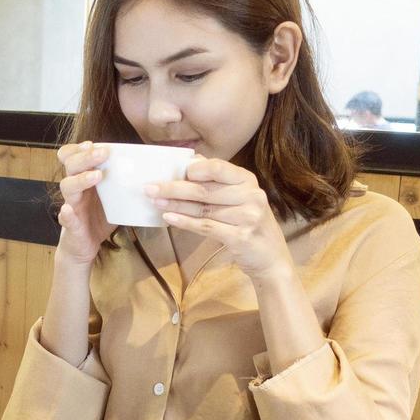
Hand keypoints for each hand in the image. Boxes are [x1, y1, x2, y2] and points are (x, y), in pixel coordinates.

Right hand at [55, 141, 113, 265]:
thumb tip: (153, 172)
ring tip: (96, 176)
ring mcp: (71, 207)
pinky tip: (68, 210)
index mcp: (83, 180)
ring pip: (67, 187)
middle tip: (103, 153)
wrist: (84, 248)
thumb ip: (123, 185)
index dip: (77, 148)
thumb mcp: (112, 199)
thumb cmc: (98, 219)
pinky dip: (66, 214)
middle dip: (85, 158)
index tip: (92, 143)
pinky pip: (65, 219)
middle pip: (71, 167)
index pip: (72, 157)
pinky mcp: (71, 226)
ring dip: (80, 179)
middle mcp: (75, 190)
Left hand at [147, 159, 292, 280]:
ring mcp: (247, 217)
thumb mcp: (240, 197)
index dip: (193, 169)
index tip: (171, 171)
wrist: (270, 259)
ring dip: (175, 205)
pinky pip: (206, 227)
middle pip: (204, 190)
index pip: (218, 168)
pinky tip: (168, 217)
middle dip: (173, 188)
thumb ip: (219, 179)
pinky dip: (185, 222)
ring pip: (202, 209)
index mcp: (248, 181)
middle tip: (149, 187)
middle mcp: (251, 196)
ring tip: (155, 201)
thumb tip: (192, 161)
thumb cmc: (249, 224)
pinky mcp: (239, 237)